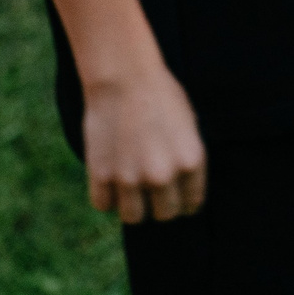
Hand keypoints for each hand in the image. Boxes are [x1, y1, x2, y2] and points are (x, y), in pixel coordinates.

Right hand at [81, 64, 206, 223]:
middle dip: (159, 205)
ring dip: (132, 205)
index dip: (183, 202)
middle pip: (163, 216)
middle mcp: (163, 175)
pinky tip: (110, 178)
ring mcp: (131, 178)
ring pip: (133, 217)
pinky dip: (106, 196)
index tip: (175, 197)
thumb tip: (182, 189)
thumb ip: (186, 160)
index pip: (191, 205)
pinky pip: (104, 205)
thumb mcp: (189, 126)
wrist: (124, 77)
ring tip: (131, 187)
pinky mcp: (102, 175)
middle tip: (151, 191)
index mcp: (192, 162)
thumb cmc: (161, 96)